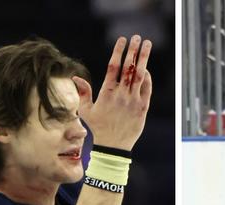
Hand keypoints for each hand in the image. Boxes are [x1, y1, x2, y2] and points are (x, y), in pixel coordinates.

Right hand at [73, 35, 152, 149]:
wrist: (114, 147)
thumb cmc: (99, 128)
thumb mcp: (87, 111)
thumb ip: (83, 93)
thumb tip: (76, 78)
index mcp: (107, 93)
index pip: (113, 66)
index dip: (118, 51)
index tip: (123, 40)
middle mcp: (121, 95)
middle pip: (128, 67)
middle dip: (134, 50)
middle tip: (138, 37)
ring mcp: (133, 101)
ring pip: (140, 75)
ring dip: (144, 58)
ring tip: (147, 45)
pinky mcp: (143, 108)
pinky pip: (147, 88)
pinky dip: (147, 77)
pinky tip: (146, 69)